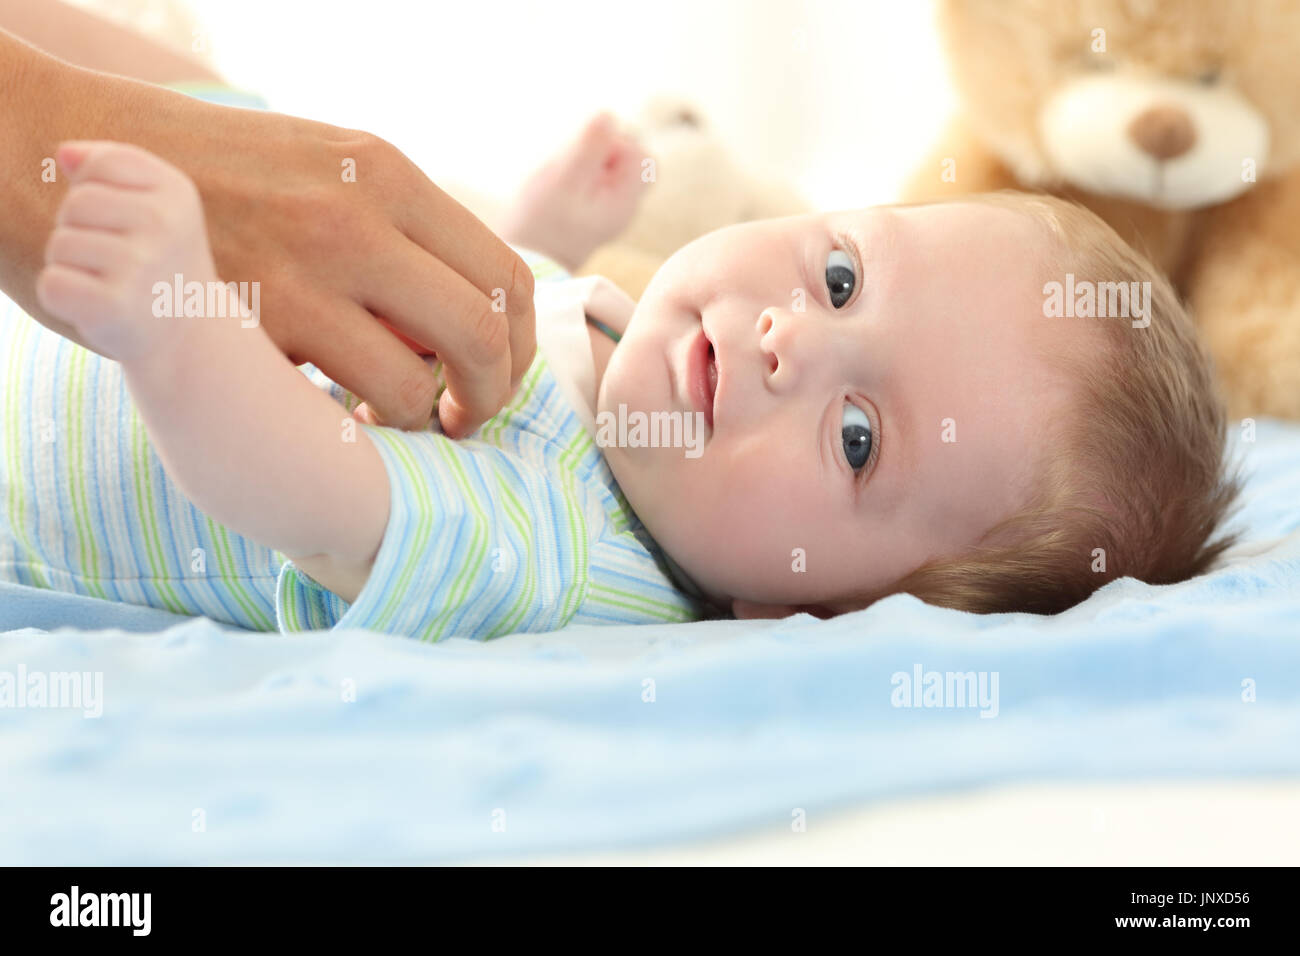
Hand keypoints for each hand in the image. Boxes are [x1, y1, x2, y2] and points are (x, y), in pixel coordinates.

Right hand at [23, 64, 534, 435]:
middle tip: (463, 420)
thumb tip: (454, 312)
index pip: (506, 275)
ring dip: (419, 423)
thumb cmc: (205, 177)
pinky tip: (333, 418)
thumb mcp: (319, 169)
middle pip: (485, 334)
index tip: (495, 378)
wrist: (69, 164)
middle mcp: (359, 217)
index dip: (518, 346)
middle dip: (491, 397)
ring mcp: (302, 272)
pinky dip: (353, 427)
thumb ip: (394, 232)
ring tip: (388, 421)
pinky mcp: (245, 324)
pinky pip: (337, 402)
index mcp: (387, 174)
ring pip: (416, 384)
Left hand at [37, 141, 216, 363]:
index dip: (97, 191)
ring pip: (59, 245)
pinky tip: (98, 306)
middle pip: (74, 204)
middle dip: (81, 230)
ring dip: (73, 267)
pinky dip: (64, 299)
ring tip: (112, 283)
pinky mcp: (114, 306)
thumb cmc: (161, 259)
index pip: (100, 165)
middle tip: (118, 259)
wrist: (190, 333)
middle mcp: (163, 225)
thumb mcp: (158, 202)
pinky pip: (52, 284)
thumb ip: (112, 165)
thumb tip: (63, 153)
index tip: (126, 221)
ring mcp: (140, 266)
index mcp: (176, 192)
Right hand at [499, 112, 646, 271]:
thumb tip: (609, 114)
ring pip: (608, 164)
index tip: (587, 159)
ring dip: (585, 161)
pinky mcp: (591, 207)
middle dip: (600, 151)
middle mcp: (623, 206)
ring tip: (563, 180)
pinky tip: (560, 187)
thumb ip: (589, 147)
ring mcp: (608, 208)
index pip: (642, 155)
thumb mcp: (564, 179)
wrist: (522, 262)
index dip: (616, 145)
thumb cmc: (541, 223)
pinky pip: (593, 176)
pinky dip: (577, 173)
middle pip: (628, 157)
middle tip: (573, 168)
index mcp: (625, 202)